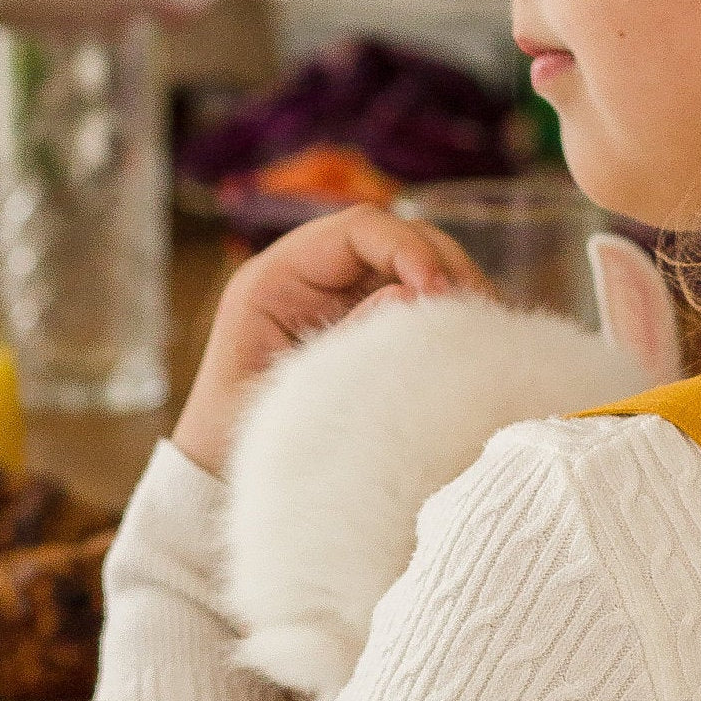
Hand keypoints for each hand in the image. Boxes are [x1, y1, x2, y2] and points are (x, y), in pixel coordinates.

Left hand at [173, 205, 487, 475]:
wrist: (215, 471)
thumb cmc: (232, 435)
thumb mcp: (285, 392)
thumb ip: (345, 343)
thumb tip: (412, 297)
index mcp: (274, 278)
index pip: (356, 228)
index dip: (407, 247)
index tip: (440, 291)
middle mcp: (308, 275)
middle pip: (394, 238)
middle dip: (443, 265)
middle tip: (481, 312)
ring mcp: (337, 298)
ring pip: (412, 266)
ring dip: (453, 289)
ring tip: (486, 330)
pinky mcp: (359, 324)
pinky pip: (412, 303)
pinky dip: (445, 317)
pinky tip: (471, 344)